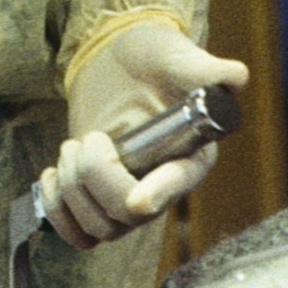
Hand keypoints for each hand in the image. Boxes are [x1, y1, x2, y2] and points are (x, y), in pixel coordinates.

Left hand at [41, 18, 248, 247]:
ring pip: (99, 227)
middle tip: (90, 139)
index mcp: (192, 156)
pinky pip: (76, 232)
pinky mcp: (96, 197)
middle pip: (130, 215)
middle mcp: (162, 184)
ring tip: (73, 148)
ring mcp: (127, 194)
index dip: (159, 195)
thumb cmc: (155, 56)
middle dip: (98, 177)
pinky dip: (57, 211)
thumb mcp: (177, 56)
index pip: (178, 186)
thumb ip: (204, 70)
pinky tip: (51, 175)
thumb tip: (235, 76)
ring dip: (73, 190)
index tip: (139, 198)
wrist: (119, 60)